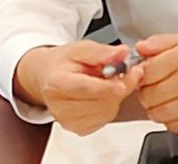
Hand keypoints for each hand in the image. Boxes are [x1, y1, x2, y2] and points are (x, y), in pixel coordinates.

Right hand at [15, 41, 142, 135]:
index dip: (109, 86)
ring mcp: (68, 121)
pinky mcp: (78, 129)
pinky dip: (110, 106)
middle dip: (120, 87)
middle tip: (129, 72)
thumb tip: (122, 53)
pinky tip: (104, 94)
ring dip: (116, 96)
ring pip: (106, 112)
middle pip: (100, 102)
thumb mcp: (81, 48)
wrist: (49, 77)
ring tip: (110, 81)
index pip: (87, 88)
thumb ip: (102, 52)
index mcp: (57, 83)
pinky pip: (105, 119)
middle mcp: (60, 106)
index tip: (127, 78)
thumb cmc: (64, 63)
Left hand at [135, 34, 177, 133]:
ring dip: (156, 108)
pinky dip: (170, 119)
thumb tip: (139, 48)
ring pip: (157, 113)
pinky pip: (170, 126)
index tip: (146, 75)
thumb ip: (158, 42)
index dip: (141, 75)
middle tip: (156, 88)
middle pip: (148, 95)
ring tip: (167, 98)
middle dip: (147, 93)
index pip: (145, 72)